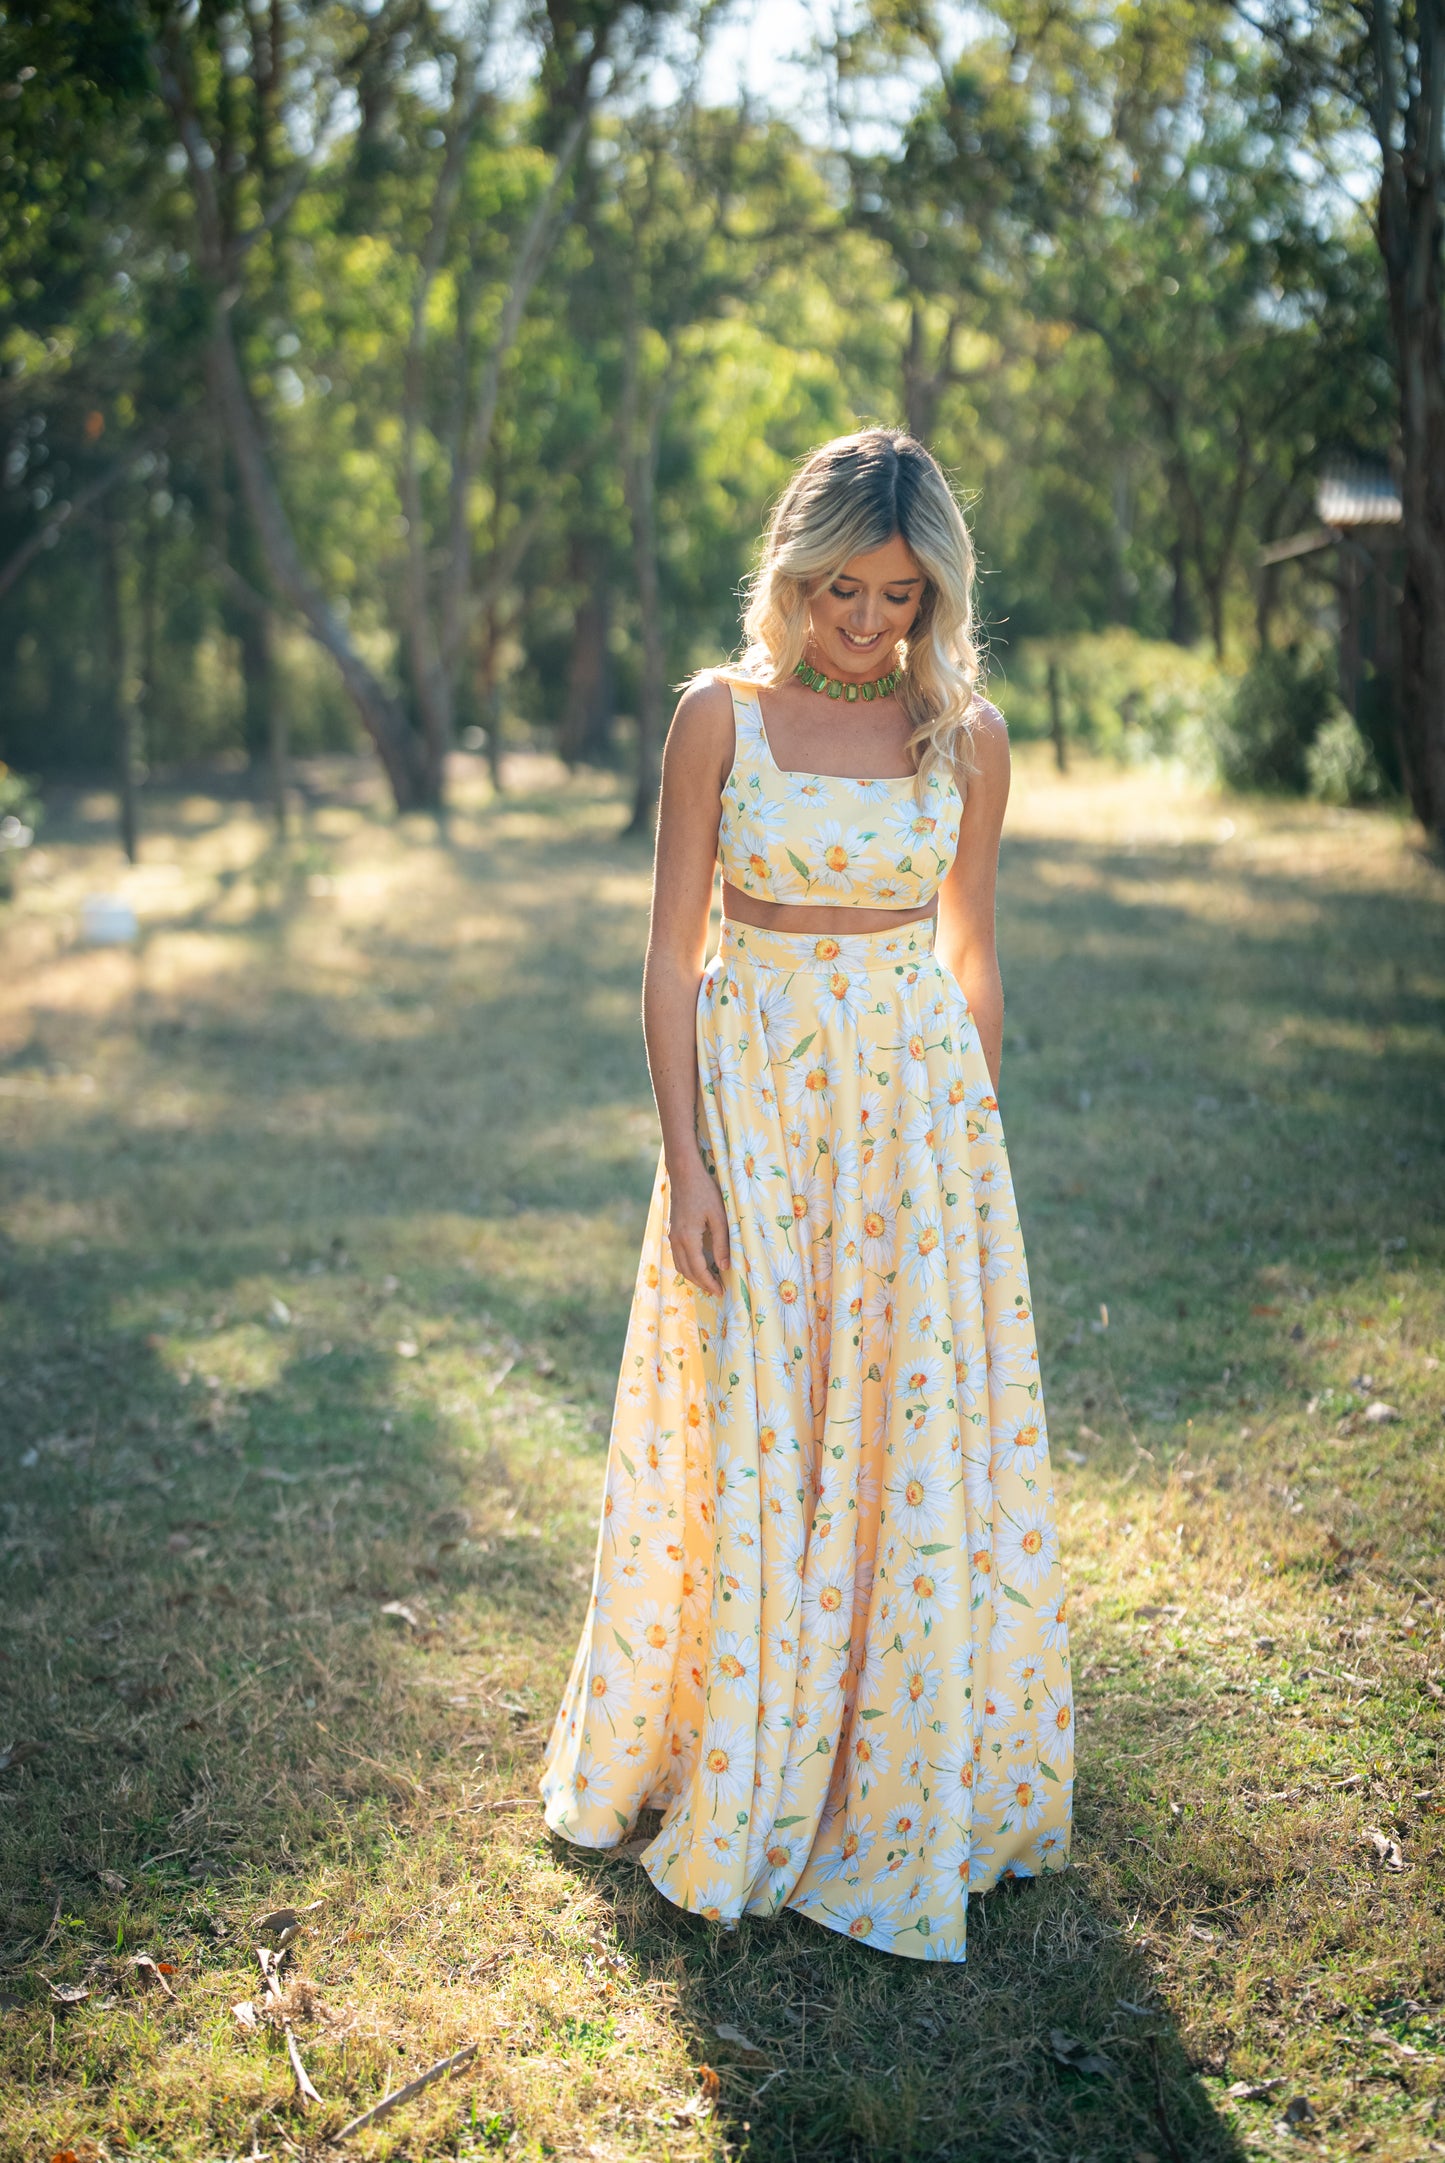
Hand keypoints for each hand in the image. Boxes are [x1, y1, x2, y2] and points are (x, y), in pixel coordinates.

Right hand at [667, 1157, 730, 1296]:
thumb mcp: (719, 1217)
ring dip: (694, 1276)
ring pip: (680, 1265)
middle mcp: (676, 1240)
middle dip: (702, 1284)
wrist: (684, 1175)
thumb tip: (725, 1266)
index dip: (710, 1283)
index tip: (721, 1292)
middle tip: (717, 1291)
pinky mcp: (673, 1231)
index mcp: (688, 1239)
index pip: (698, 1269)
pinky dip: (688, 1266)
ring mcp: (672, 1236)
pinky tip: (699, 1265)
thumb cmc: (705, 1192)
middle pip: (687, 1271)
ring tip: (710, 1282)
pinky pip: (678, 1256)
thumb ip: (722, 1244)